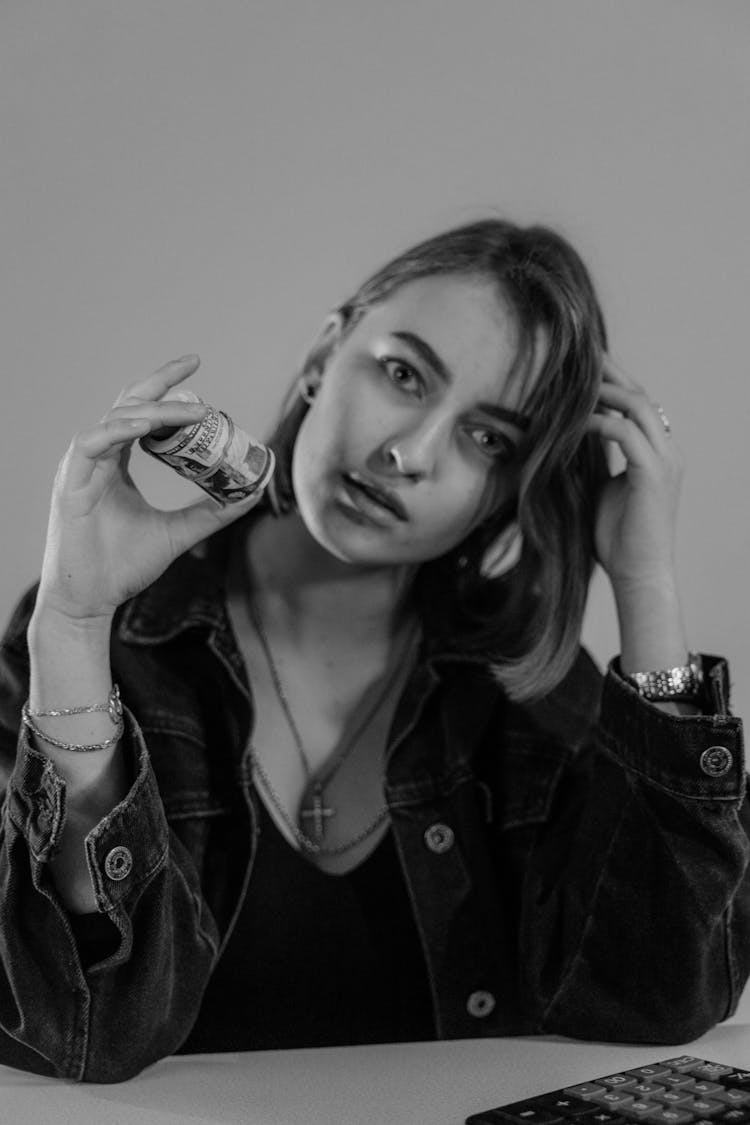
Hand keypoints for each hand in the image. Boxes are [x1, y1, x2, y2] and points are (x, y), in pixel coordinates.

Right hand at [36, 355, 261, 622]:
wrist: (90, 600)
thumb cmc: (124, 566)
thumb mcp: (179, 532)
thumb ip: (212, 512)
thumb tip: (252, 494)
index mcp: (117, 462)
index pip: (141, 411)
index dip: (165, 386)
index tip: (195, 367)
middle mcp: (98, 456)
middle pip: (128, 403)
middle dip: (161, 382)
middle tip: (195, 369)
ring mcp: (82, 467)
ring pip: (117, 418)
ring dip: (155, 410)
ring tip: (193, 411)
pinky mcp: (70, 482)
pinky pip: (92, 442)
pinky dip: (118, 430)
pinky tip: (146, 427)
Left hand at [584, 368, 683, 593]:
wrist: (638, 574)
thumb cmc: (618, 539)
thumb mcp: (601, 489)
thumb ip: (593, 462)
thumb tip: (565, 440)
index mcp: (657, 453)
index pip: (638, 405)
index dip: (612, 383)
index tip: (581, 369)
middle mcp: (667, 450)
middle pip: (640, 395)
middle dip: (609, 374)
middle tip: (577, 358)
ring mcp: (666, 460)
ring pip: (637, 406)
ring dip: (603, 392)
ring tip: (572, 384)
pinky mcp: (654, 474)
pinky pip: (626, 433)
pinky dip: (599, 423)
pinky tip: (574, 423)